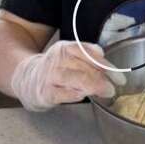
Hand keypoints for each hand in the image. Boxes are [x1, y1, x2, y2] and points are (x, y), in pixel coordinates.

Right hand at [10, 40, 124, 111]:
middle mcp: (57, 60)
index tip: (119, 77)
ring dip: (95, 86)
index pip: (89, 54)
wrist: (25, 78)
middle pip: (85, 68)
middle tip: (113, 88)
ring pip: (77, 79)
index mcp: (65, 48)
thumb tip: (103, 54)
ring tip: (105, 92)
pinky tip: (83, 95)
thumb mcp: (68, 55)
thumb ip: (87, 54)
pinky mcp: (45, 93)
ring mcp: (50, 77)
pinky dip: (76, 95)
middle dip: (103, 79)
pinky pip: (64, 94)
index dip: (107, 66)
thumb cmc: (53, 69)